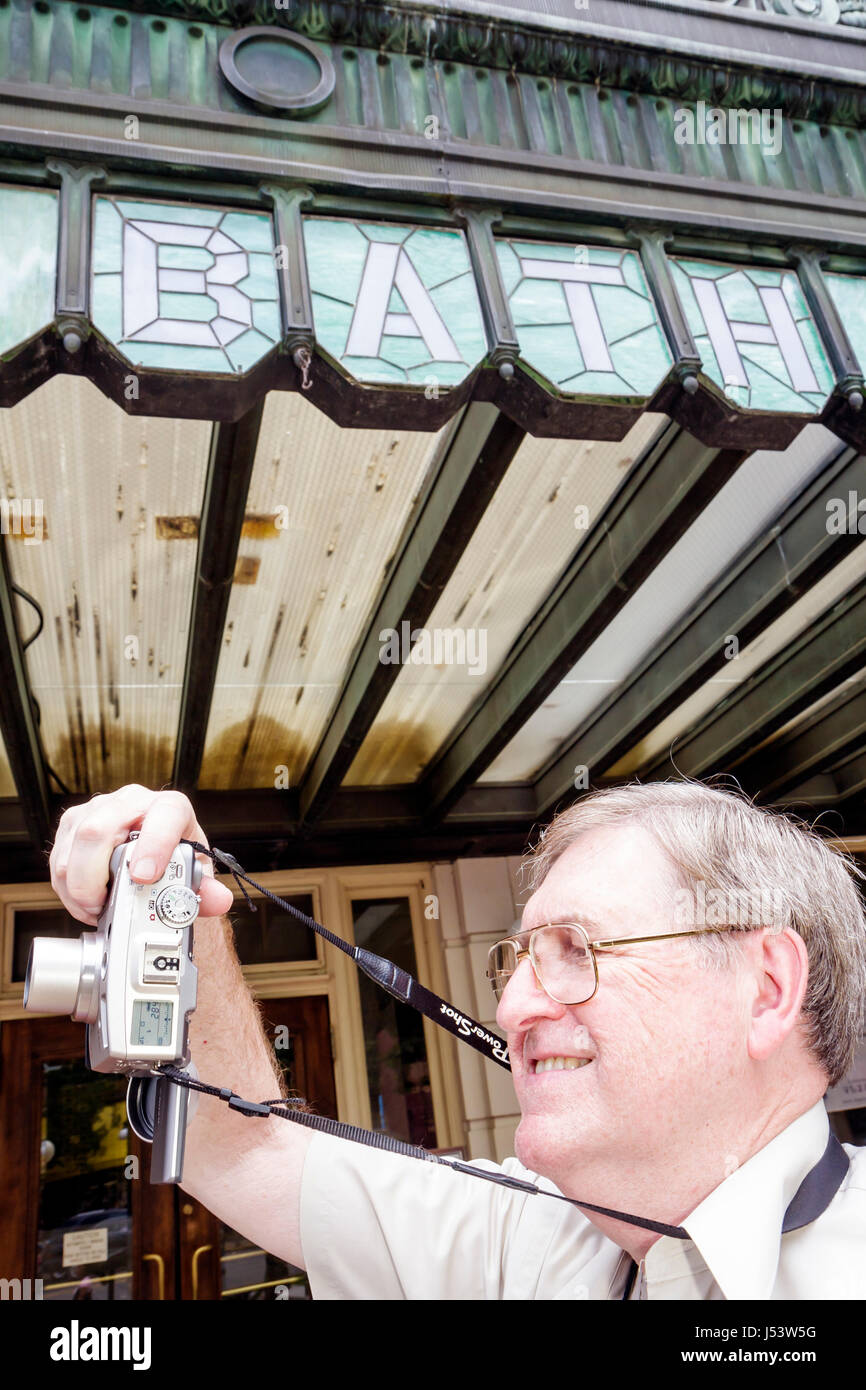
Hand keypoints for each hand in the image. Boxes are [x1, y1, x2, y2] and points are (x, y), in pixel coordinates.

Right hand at [50, 785, 235, 925]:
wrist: (152, 845)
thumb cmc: (173, 852)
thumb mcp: (193, 869)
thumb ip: (205, 888)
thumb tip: (218, 900)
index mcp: (170, 807)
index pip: (164, 815)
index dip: (153, 845)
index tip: (144, 877)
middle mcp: (131, 801)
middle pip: (99, 829)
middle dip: (94, 877)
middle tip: (103, 907)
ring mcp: (97, 809)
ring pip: (73, 843)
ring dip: (78, 886)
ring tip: (95, 910)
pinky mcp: (73, 824)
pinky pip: (58, 856)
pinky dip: (67, 888)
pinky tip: (84, 903)